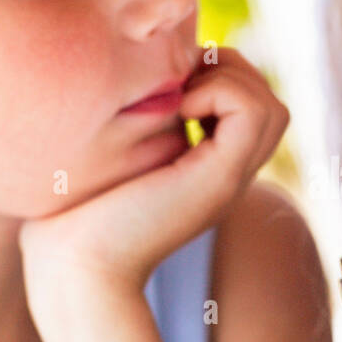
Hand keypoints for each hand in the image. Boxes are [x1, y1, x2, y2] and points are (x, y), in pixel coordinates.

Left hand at [19, 47, 288, 301]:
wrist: (76, 269)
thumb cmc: (70, 219)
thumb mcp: (107, 159)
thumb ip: (132, 126)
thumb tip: (130, 81)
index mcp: (206, 171)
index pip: (248, 107)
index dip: (216, 76)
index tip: (167, 85)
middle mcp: (226, 176)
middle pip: (269, 105)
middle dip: (228, 72)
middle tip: (176, 85)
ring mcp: (228, 179)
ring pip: (271, 106)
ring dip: (228, 80)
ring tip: (179, 97)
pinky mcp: (220, 178)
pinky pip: (254, 111)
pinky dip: (221, 91)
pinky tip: (178, 109)